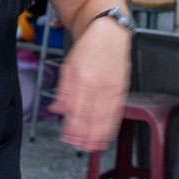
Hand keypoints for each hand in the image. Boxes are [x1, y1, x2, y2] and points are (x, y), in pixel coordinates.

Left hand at [50, 16, 129, 151]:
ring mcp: (113, 88)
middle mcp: (100, 85)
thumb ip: (63, 91)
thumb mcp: (68, 67)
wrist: (109, 32)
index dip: (73, 128)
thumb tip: (57, 110)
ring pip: (106, 118)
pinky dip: (111, 126)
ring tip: (92, 146)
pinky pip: (116, 112)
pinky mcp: (122, 89)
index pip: (77, 110)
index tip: (67, 138)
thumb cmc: (88, 47)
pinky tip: (106, 135)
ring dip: (98, 135)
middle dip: (85, 136)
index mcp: (84, 79)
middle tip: (79, 146)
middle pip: (92, 118)